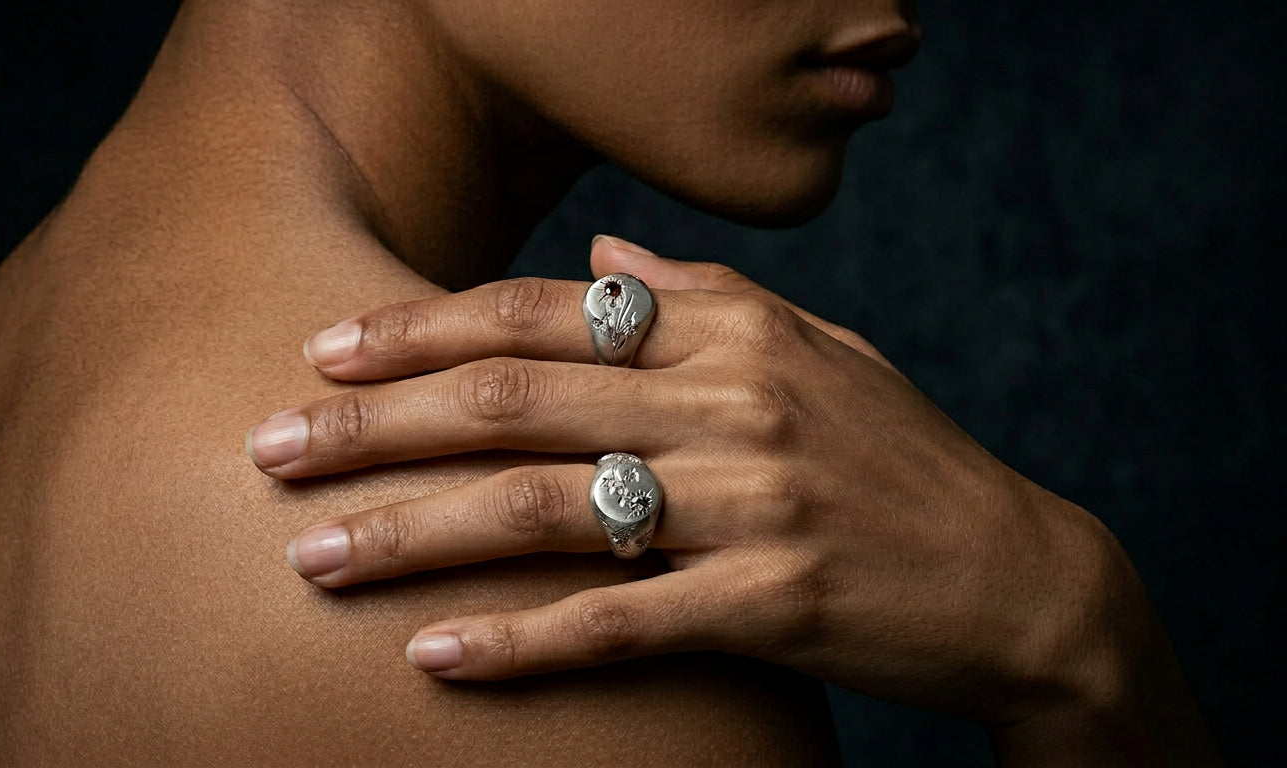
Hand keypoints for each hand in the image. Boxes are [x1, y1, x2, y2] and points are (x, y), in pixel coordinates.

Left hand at [246, 236, 1217, 763]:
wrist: (1018, 577)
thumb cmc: (899, 457)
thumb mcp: (814, 347)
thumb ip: (700, 291)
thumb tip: (599, 244)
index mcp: (734, 328)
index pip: (546, 310)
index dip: (423, 326)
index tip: (323, 346)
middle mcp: (735, 401)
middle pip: (517, 401)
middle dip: (376, 423)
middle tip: (268, 448)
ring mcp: (754, 504)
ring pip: (547, 509)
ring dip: (416, 531)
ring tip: (313, 555)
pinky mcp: (773, 605)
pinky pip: (620, 621)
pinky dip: (521, 640)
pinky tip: (435, 655)